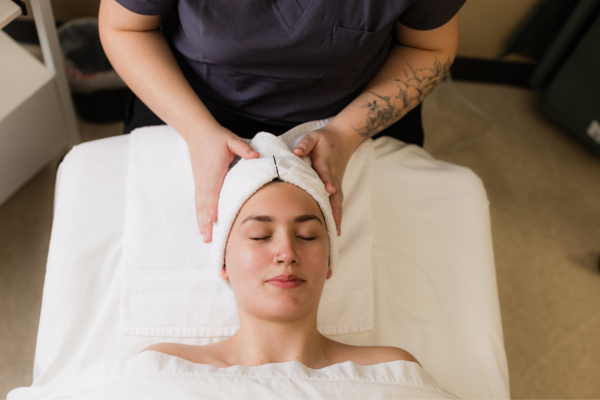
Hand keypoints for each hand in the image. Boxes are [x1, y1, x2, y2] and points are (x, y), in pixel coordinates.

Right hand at [187, 125, 258, 242]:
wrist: (198, 133)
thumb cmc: (216, 137)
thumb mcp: (231, 139)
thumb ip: (243, 148)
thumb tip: (255, 155)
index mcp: (214, 172)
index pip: (213, 192)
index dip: (212, 207)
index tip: (213, 220)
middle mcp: (205, 181)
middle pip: (205, 205)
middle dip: (206, 222)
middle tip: (208, 239)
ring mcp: (201, 183)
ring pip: (201, 206)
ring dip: (202, 222)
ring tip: (205, 238)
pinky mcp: (199, 184)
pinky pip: (199, 203)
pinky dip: (200, 215)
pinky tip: (202, 226)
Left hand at [293, 125, 356, 235]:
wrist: (342, 139)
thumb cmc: (324, 139)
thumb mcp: (314, 136)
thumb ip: (305, 144)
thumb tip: (296, 152)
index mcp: (326, 163)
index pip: (326, 174)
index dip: (328, 181)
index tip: (330, 189)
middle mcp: (333, 176)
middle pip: (336, 194)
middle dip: (336, 209)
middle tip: (335, 224)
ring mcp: (336, 183)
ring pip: (337, 201)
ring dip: (337, 216)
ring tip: (336, 233)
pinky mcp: (336, 187)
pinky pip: (336, 202)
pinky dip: (337, 214)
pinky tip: (335, 228)